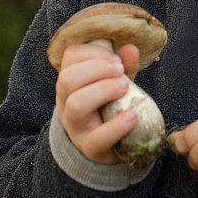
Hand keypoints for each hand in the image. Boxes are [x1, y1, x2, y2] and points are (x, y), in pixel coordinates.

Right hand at [55, 42, 140, 164]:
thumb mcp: (115, 82)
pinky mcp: (90, 148)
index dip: (93, 52)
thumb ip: (123, 66)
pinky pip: (97, 138)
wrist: (108, 146)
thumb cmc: (110, 106)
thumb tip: (131, 48)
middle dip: (97, 69)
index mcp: (70, 81)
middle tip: (120, 72)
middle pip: (67, 79)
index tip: (116, 59)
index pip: (70, 57)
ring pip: (76, 104)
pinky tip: (132, 116)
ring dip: (103, 90)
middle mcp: (66, 102)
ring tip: (125, 87)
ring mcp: (75, 127)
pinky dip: (117, 125)